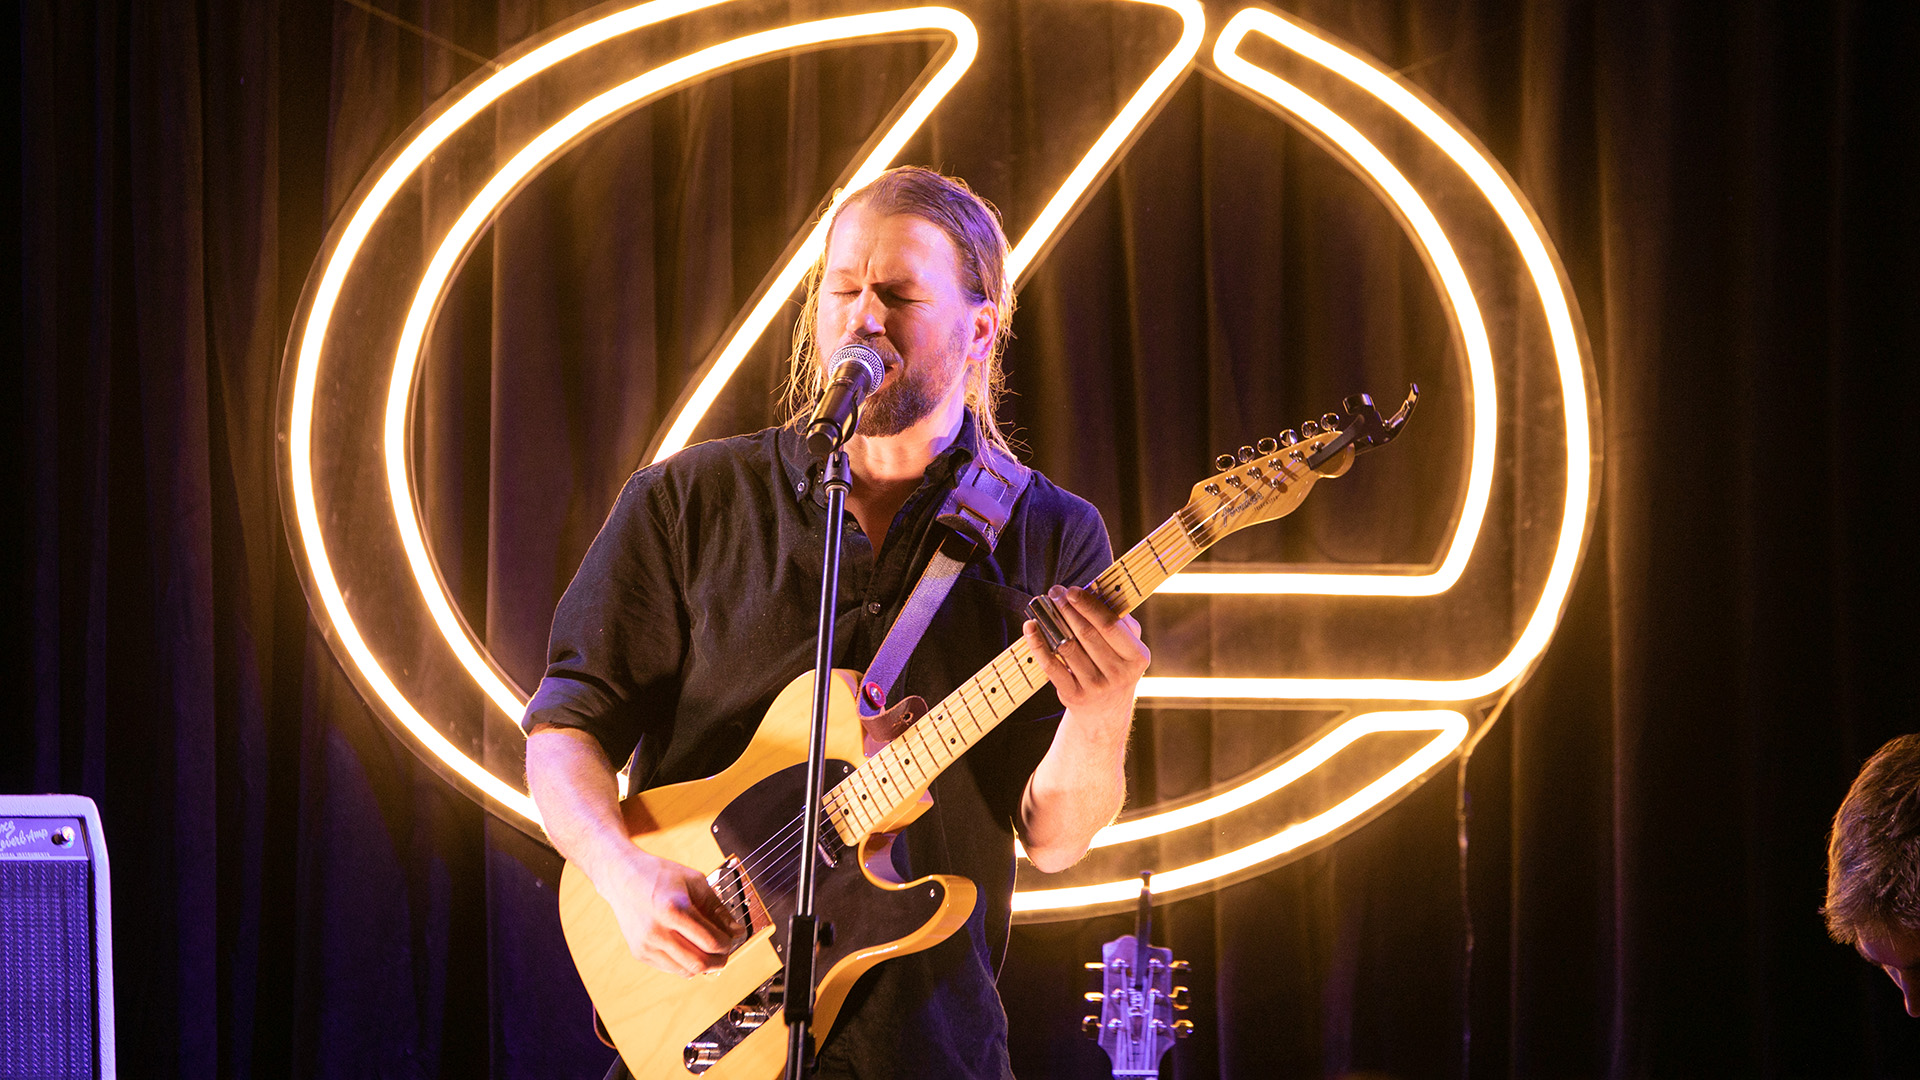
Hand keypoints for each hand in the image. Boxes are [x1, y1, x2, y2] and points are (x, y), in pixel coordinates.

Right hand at [600, 848, 743, 978]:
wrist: (621, 876)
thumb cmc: (660, 875)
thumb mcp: (695, 881)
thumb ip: (717, 908)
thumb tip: (736, 931)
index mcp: (674, 908)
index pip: (710, 941)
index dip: (727, 944)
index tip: (732, 939)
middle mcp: (657, 930)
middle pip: (699, 962)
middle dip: (719, 961)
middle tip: (725, 954)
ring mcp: (646, 944)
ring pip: (685, 970)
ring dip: (703, 966)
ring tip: (710, 953)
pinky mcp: (639, 952)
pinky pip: (670, 968)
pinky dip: (685, 963)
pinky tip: (690, 949)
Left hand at [1023, 585, 1149, 726]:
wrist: (1106, 712)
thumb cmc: (1115, 666)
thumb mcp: (1128, 647)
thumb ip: (1119, 620)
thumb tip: (1097, 591)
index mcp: (1137, 657)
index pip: (1110, 626)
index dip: (1089, 606)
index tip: (1072, 590)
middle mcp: (1119, 674)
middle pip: (1087, 635)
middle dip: (1067, 610)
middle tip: (1054, 592)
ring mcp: (1096, 687)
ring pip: (1068, 648)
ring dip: (1051, 623)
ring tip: (1041, 606)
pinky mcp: (1074, 696)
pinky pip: (1051, 667)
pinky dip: (1038, 645)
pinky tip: (1031, 628)